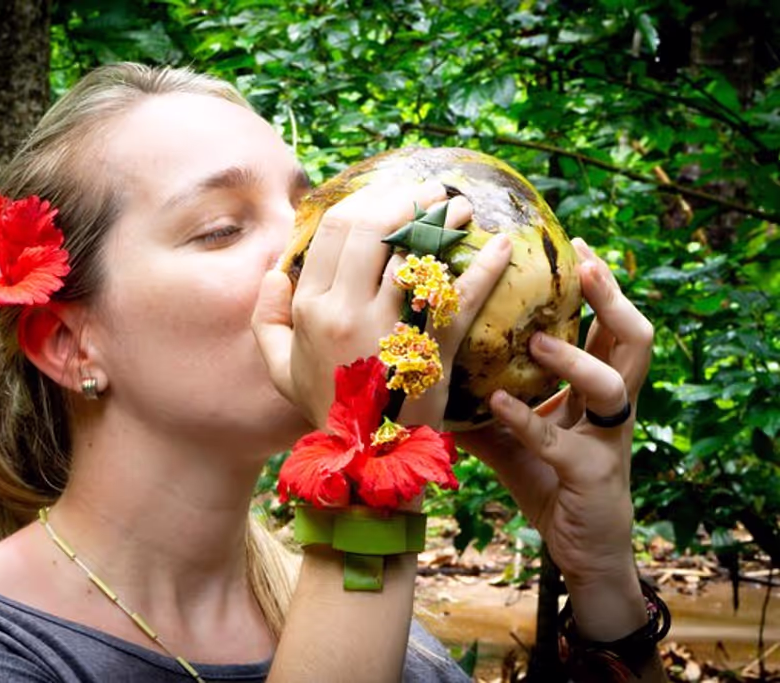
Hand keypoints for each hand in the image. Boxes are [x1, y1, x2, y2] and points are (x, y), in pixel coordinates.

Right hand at [252, 180, 506, 430]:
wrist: (366, 456)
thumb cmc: (327, 405)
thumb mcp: (279, 367)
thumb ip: (266, 317)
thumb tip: (275, 273)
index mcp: (312, 307)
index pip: (338, 229)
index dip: (369, 202)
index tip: (393, 197)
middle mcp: (347, 310)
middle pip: (377, 228)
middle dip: (407, 200)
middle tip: (432, 193)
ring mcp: (390, 328)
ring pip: (419, 253)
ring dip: (446, 223)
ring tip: (463, 210)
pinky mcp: (431, 349)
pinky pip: (462, 296)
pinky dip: (486, 268)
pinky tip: (503, 247)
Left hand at [456, 238, 654, 588]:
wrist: (582, 551)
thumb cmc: (547, 481)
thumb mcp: (509, 431)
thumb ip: (479, 397)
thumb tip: (428, 361)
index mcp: (599, 388)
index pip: (608, 325)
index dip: (599, 286)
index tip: (575, 248)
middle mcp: (613, 407)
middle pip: (634, 338)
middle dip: (612, 298)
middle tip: (582, 265)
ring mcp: (608, 441)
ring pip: (612, 384)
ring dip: (573, 357)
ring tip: (535, 337)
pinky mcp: (592, 476)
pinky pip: (561, 441)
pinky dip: (528, 419)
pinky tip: (498, 403)